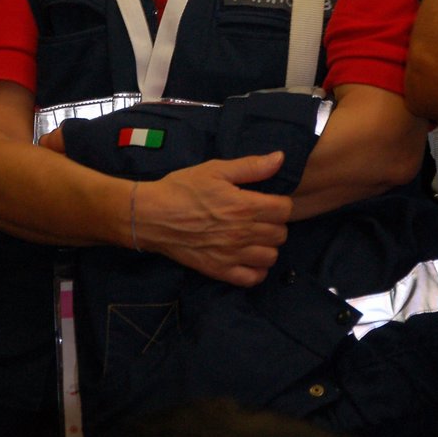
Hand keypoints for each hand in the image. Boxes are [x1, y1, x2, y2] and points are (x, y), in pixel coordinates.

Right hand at [39, 127, 290, 282]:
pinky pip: (253, 278)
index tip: (268, 200)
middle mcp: (243, 233)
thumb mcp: (216, 169)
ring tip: (253, 236)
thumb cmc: (183, 188)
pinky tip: (246, 256)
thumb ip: (251, 166)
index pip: (285, 209)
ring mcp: (232, 255)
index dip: (279, 203)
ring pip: (271, 257)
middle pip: (281, 233)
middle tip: (259, 216)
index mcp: (245, 205)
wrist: (152, 215)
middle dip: (274, 223)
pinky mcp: (220, 271)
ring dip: (266, 246)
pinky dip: (255, 269)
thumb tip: (280, 158)